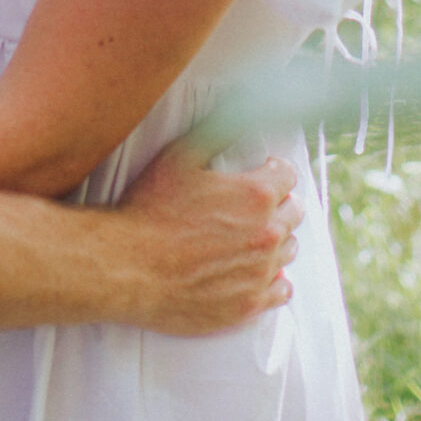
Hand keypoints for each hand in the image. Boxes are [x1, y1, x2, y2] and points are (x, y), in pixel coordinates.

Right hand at [115, 141, 300, 334]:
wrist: (127, 268)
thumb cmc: (149, 211)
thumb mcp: (178, 158)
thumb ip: (216, 134)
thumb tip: (238, 116)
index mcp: (256, 194)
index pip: (288, 175)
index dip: (273, 170)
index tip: (262, 173)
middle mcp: (266, 233)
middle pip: (293, 212)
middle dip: (278, 204)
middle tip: (253, 207)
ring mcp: (260, 272)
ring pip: (288, 249)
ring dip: (275, 240)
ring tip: (249, 238)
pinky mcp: (249, 304)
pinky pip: (281, 290)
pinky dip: (273, 279)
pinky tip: (257, 272)